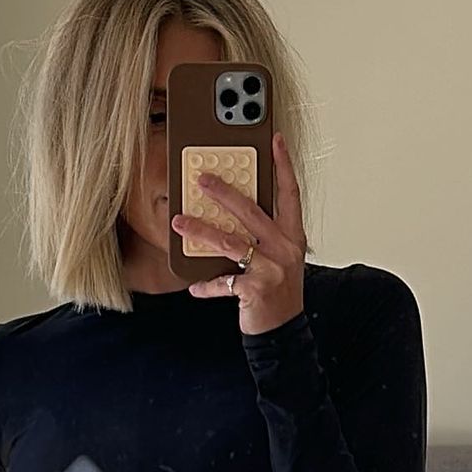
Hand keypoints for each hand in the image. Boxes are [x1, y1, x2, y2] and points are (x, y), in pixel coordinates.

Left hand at [172, 131, 305, 336]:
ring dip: (200, 230)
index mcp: (292, 236)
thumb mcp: (277, 259)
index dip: (283, 165)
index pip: (290, 193)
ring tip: (179, 222)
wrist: (283, 330)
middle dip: (224, 192)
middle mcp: (285, 248)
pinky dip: (206, 285)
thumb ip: (261, 236)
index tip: (275, 140)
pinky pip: (223, 281)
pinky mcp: (256, 289)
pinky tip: (194, 286)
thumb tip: (225, 212)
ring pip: (230, 242)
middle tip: (201, 178)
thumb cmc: (276, 291)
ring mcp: (272, 269)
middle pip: (252, 211)